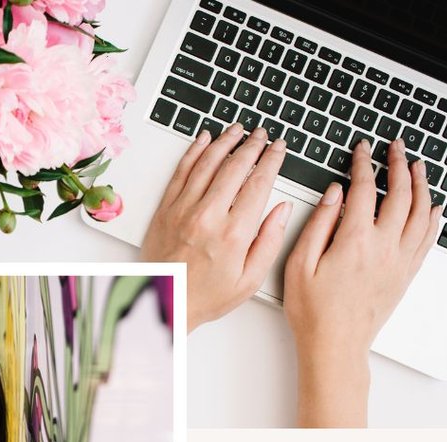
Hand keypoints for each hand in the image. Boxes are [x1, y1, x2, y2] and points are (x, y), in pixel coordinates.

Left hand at [140, 123, 292, 331]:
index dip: (272, 160)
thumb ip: (270, 242)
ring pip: (207, 163)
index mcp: (233, 234)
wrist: (164, 305)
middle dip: (252, 145)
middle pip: (235, 166)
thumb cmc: (204, 297)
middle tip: (261, 135)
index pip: (259, 183)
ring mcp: (184, 210)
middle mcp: (208, 217)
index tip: (278, 149)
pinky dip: (194, 152)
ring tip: (237, 130)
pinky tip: (204, 140)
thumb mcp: (249, 281)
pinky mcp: (165, 210)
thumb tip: (282, 211)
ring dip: (225, 141)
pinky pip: (182, 171)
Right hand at [284, 137, 440, 426]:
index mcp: (354, 240)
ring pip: (420, 212)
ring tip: (417, 167)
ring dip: (420, 185)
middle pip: (399, 194)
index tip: (362, 150)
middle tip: (395, 149)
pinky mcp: (405, 275)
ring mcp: (399, 261)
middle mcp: (383, 247)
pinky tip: (434, 208)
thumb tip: (334, 195)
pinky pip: (427, 239)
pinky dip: (433, 218)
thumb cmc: (313, 313)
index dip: (363, 164)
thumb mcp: (299, 265)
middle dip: (397, 166)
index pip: (364, 189)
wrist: (336, 346)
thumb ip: (318, 225)